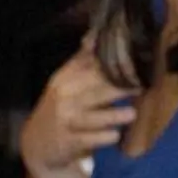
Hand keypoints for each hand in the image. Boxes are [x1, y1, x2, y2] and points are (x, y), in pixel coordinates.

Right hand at [21, 42, 138, 172]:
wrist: (36, 144)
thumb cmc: (59, 110)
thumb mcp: (63, 84)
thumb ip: (81, 61)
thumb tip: (96, 33)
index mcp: (63, 79)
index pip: (87, 66)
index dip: (111, 62)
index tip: (133, 59)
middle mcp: (63, 98)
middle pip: (93, 89)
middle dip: (118, 86)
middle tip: (140, 84)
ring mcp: (66, 121)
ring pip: (92, 116)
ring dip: (112, 115)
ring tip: (132, 114)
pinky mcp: (68, 142)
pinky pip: (88, 139)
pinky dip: (102, 138)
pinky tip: (115, 136)